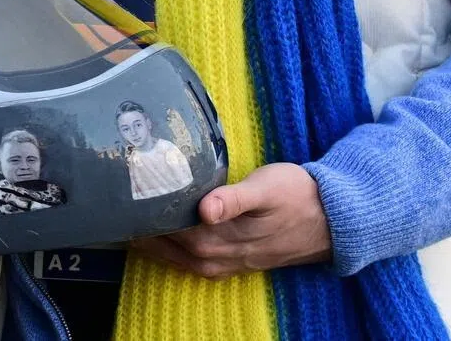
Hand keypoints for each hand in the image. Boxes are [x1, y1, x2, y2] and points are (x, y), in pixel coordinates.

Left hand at [132, 163, 331, 279]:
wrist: (333, 218)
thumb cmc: (298, 194)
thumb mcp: (267, 187)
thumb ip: (233, 198)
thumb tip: (203, 209)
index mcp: (224, 236)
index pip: (173, 232)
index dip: (146, 220)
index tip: (123, 204)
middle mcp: (223, 255)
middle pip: (172, 249)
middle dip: (144, 235)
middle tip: (118, 214)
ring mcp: (232, 261)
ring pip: (183, 259)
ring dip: (157, 247)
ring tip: (132, 229)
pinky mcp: (240, 258)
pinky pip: (198, 262)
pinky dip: (178, 252)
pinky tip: (169, 240)